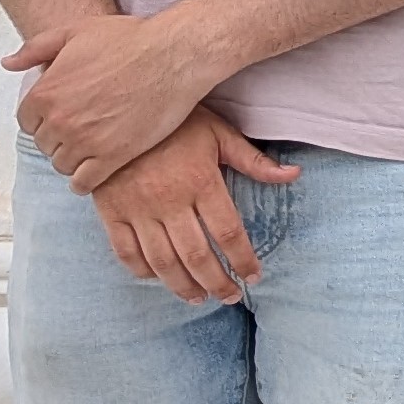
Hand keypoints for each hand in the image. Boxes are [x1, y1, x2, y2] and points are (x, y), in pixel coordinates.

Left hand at [12, 13, 222, 192]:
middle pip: (45, 144)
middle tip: (83, 128)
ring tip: (92, 147)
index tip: (64, 114)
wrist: (173, 55)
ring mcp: (85, 141)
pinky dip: (85, 181)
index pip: (27, 121)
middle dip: (60, 137)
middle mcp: (59, 120)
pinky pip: (84, 183)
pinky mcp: (112, 157)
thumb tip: (7, 63)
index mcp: (45, 92)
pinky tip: (96, 170)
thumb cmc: (129, 39)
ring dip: (74, 158)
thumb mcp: (75, 31)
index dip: (45, 117)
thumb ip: (36, 48)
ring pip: (63, 165)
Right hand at [86, 108, 298, 303]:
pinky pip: (125, 251)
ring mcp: (136, 208)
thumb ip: (254, 160)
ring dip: (182, 286)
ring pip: (162, 262)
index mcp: (200, 181)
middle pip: (197, 256)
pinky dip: (142, 271)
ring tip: (198, 298)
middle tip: (229, 296)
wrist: (119, 105)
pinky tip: (159, 278)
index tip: (254, 276)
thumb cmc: (176, 120)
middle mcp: (168, 200)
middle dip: (217, 283)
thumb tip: (293, 175)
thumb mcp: (219, 132)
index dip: (243, 259)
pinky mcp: (111, 211)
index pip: (228, 232)